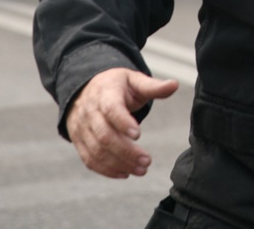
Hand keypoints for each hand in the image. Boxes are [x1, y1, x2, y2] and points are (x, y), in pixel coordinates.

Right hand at [65, 67, 179, 178]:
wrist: (85, 90)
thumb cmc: (115, 86)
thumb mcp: (133, 80)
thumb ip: (153, 86)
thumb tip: (175, 85)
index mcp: (105, 93)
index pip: (111, 109)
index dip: (123, 122)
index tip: (138, 134)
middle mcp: (89, 111)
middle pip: (104, 135)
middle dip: (126, 151)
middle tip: (147, 161)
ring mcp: (81, 128)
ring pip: (97, 151)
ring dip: (119, 164)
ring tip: (141, 170)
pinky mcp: (79, 142)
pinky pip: (90, 160)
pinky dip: (107, 170)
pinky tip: (125, 173)